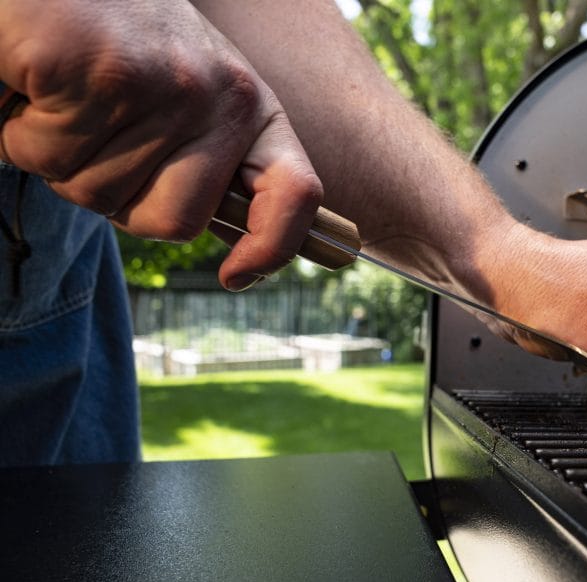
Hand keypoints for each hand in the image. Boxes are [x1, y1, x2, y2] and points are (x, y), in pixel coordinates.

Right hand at [0, 0, 321, 290]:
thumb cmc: (116, 40)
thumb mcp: (187, 98)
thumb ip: (207, 162)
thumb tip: (242, 257)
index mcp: (250, 109)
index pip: (296, 193)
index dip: (272, 248)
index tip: (236, 275)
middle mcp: (222, 97)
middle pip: (174, 222)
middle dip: (117, 198)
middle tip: (95, 136)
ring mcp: (167, 84)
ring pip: (96, 192)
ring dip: (57, 157)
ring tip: (64, 96)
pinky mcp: (102, 70)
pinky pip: (48, 152)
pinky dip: (19, 130)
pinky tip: (35, 82)